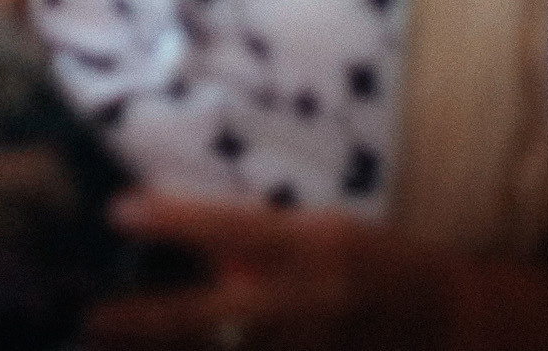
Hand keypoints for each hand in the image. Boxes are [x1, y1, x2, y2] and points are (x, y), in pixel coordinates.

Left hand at [82, 196, 547, 350]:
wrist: (456, 324)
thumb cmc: (375, 265)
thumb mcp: (320, 235)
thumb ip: (256, 245)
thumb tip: (193, 253)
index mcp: (312, 249)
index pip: (231, 230)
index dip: (172, 221)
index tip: (115, 211)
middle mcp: (309, 304)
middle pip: (213, 318)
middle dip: (148, 321)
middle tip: (90, 319)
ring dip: (169, 349)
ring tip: (104, 348)